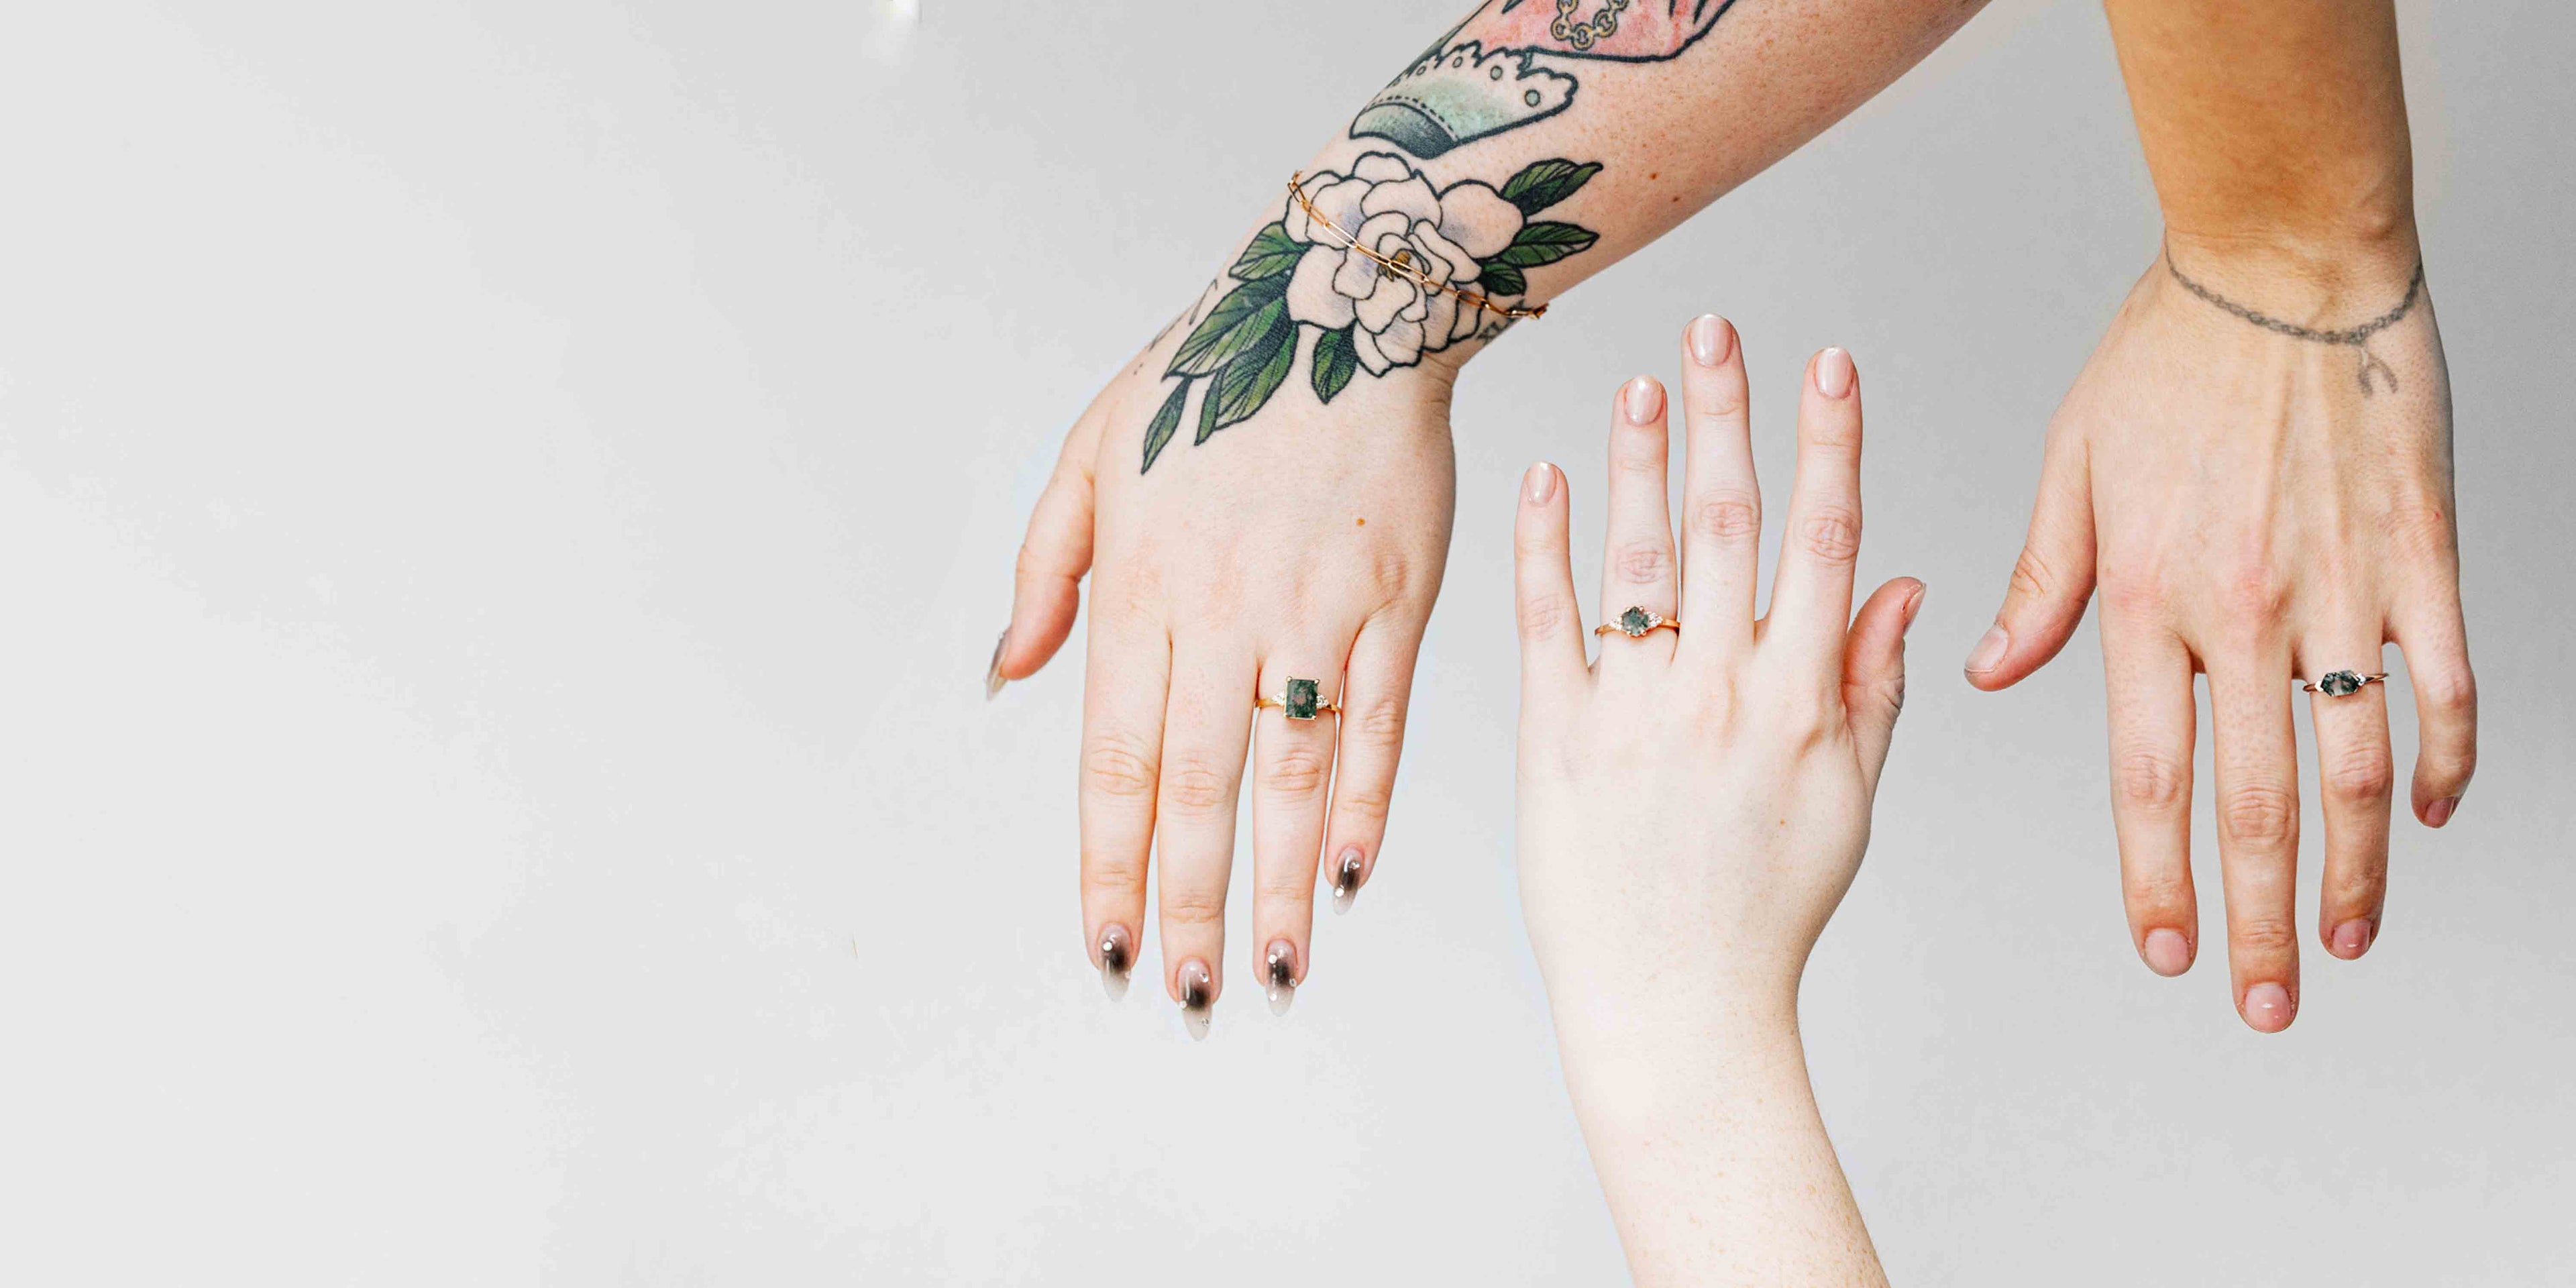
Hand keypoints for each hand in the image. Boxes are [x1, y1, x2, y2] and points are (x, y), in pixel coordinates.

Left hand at [995, 286, 1456, 1035]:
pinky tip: (1354, 874)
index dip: (1108, 867)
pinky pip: (1382, 721)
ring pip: (1295, 771)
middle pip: (1199, 787)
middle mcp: (1224, 613)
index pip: (1113, 762)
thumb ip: (1044, 575)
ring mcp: (1316, 610)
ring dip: (1286, 880)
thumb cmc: (1204, 382)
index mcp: (1140, 590)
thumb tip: (1007, 679)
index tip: (1104, 950)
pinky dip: (1370, 801)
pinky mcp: (1397, 601)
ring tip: (1276, 968)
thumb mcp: (1089, 457)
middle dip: (1191, 905)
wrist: (1343, 304)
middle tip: (1190, 997)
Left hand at [1511, 318, 1913, 1283]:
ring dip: (1636, 460)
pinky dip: (1545, 547)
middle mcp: (1719, 697)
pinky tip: (1547, 477)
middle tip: (1717, 327)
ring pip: (1636, 560)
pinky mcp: (1554, 742)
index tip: (1827, 362)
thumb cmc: (1766, 913)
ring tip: (1639, 379)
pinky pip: (1546, 626)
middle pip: (1724, 526)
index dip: (1829, 444)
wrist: (1676, 1009)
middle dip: (1725, 417)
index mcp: (1801, 705)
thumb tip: (1900, 583)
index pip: (1824, 543)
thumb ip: (1873, 689)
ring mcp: (1632, 716)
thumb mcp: (1848, 804)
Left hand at [1969, 237, 2474, 1032]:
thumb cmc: (2166, 359)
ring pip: (2356, 764)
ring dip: (2353, 868)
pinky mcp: (2418, 556)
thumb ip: (2040, 586)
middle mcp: (2242, 612)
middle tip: (2261, 1003)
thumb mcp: (2070, 471)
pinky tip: (2434, 815)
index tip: (2163, 948)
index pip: (2148, 775)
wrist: (2280, 268)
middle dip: (2256, 918)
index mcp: (2146, 600)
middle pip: (2255, 801)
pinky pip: (2445, 680)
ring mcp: (2339, 589)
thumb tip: (1986, 669)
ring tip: (2342, 942)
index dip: (2158, 875)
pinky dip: (2446, 756)